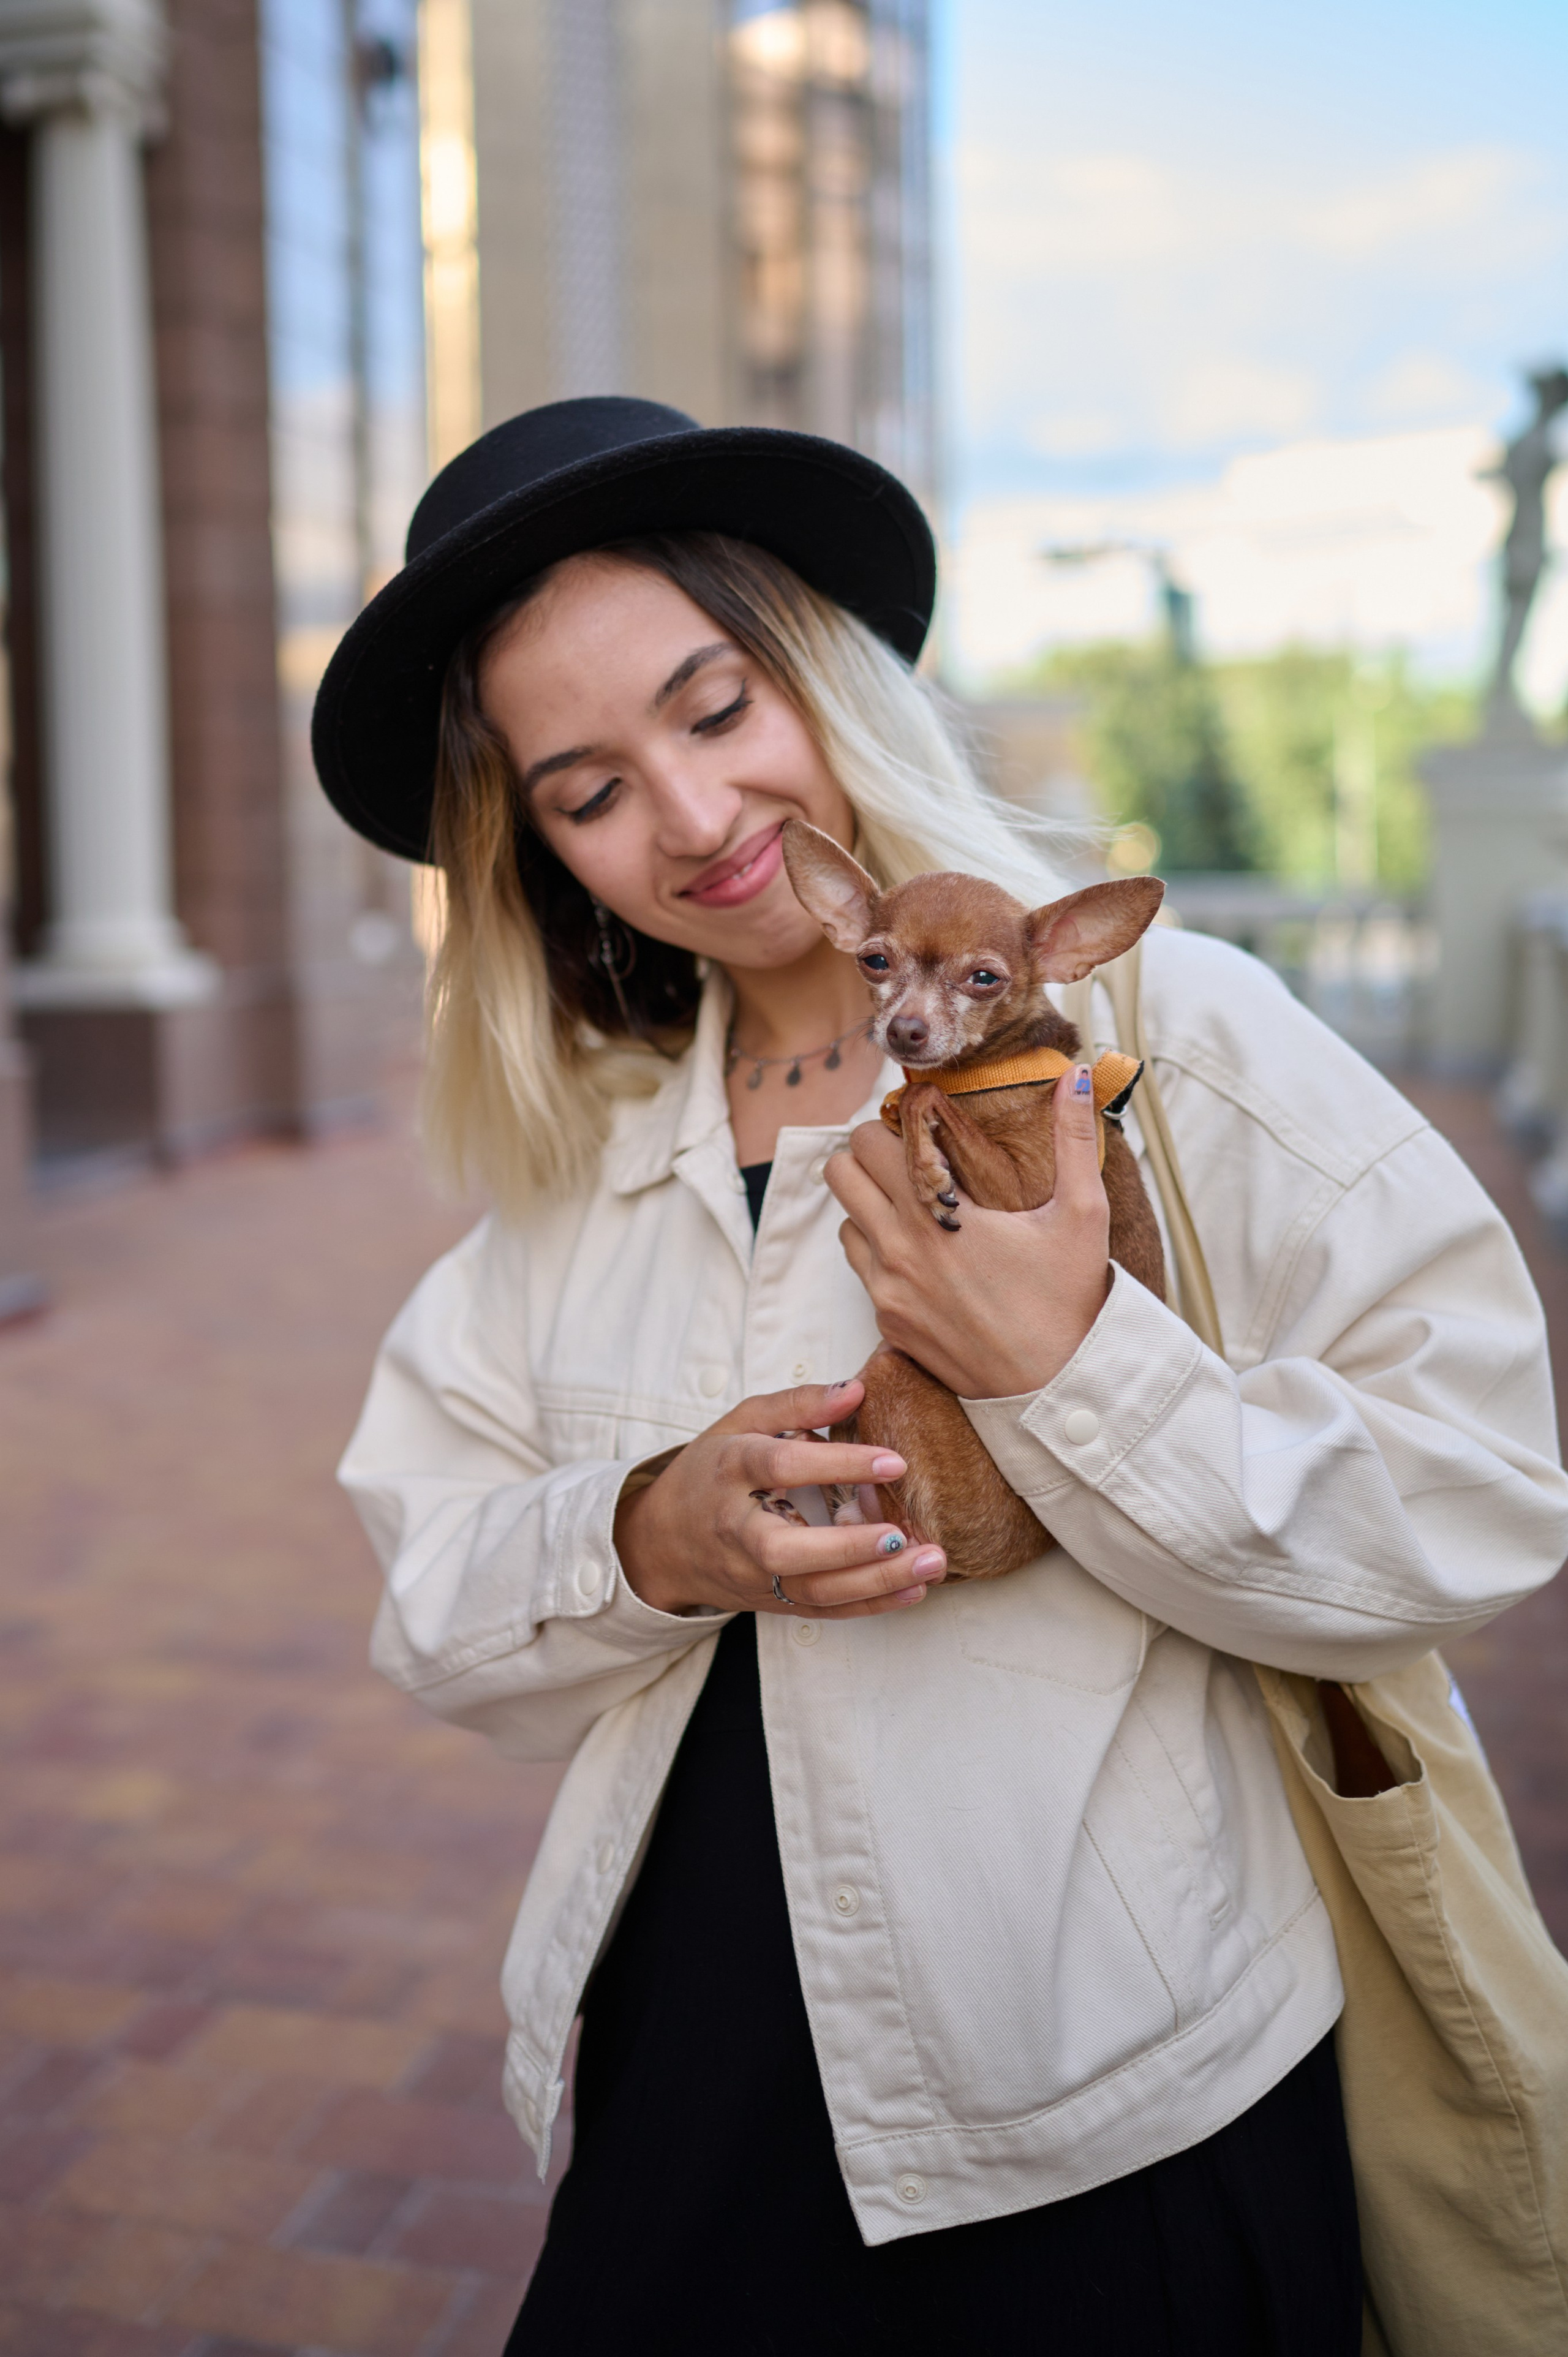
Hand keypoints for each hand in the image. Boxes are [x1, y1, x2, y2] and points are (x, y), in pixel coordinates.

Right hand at [615, 1379, 947, 1618]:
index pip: (781, 1466)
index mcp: (728, 1470)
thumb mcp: (741, 1423)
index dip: (837, 1463)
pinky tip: (914, 1590)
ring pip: (810, 1589)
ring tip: (929, 1563)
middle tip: (902, 1534)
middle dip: (847, 1546)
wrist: (663, 1542)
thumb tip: (857, 1389)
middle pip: (784, 1548)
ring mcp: (751, 1573)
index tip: (894, 1460)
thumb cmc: (711, 1472)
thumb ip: (798, 1403)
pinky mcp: (770, 1601)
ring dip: (874, 1582)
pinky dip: (870, 1605)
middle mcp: (736, 1529)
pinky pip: (822, 1610)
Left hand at [827, 1063, 1111, 1399]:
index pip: (869, 1140)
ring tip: (920, 1209)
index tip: (929, 1130)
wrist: (1056, 1387)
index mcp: (935, 1212)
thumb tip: (1077, 1076)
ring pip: (844, 1222)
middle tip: (915, 1162)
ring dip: (870, 1207)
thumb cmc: (1070, 1299)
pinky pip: (860, 1271)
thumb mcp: (1082, 1212)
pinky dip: (880, 1254)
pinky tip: (926, 1257)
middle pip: (839, 1173)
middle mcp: (897, 1248)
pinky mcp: (887, 1325)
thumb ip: (1075, 1137)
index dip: (895, 1126)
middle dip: (870, 1158)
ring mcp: (886, 1290)